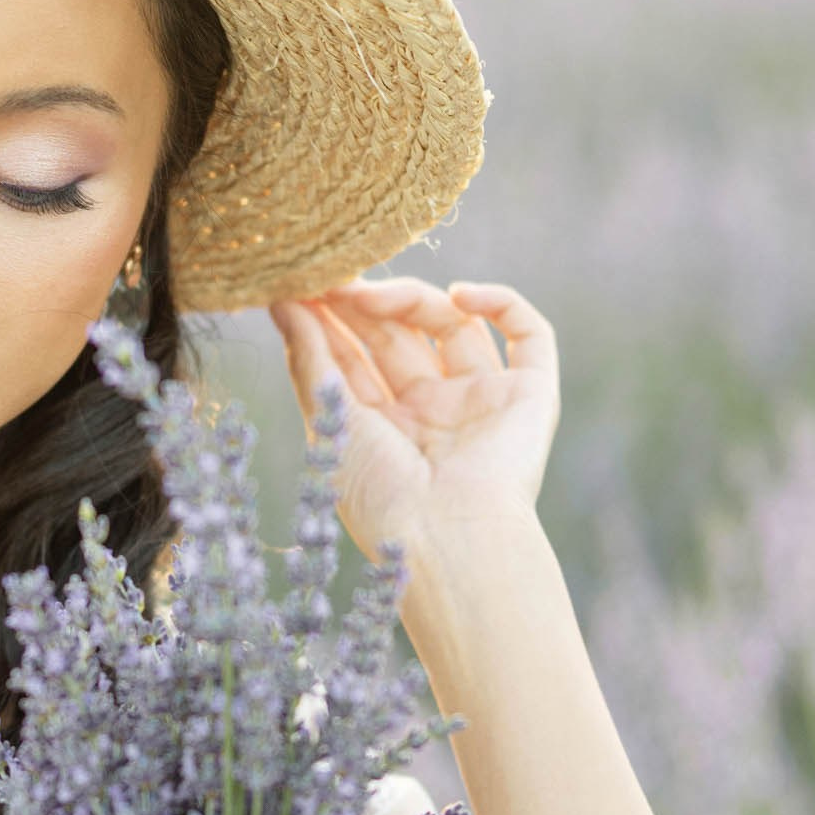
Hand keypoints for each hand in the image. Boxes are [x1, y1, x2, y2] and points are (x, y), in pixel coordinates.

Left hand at [267, 277, 558, 573]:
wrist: (449, 537)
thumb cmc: (381, 495)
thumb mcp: (330, 422)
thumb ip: (309, 359)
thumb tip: (282, 301)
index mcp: (384, 427)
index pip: (356, 356)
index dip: (331, 319)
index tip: (301, 286)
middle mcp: (434, 412)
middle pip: (401, 334)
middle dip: (365, 303)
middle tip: (332, 277)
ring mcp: (483, 400)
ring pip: (453, 324)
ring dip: (413, 298)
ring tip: (371, 295)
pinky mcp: (531, 396)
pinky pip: (529, 333)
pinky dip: (501, 302)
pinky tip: (460, 294)